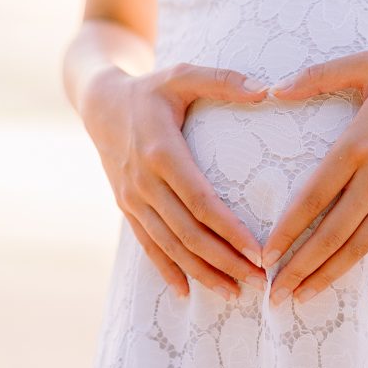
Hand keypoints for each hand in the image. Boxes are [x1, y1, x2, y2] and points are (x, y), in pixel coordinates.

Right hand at [79, 62, 271, 299]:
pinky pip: (147, 246)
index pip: (200, 201)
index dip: (229, 230)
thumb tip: (268, 91)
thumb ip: (223, 81)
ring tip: (235, 293)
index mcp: (161, 152)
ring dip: (202, 273)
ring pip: (169, 246)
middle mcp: (143, 182)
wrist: (100, 104)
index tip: (258, 251)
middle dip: (224, 261)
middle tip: (260, 281)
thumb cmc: (151, 89)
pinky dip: (167, 270)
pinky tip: (186, 293)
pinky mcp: (127, 208)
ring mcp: (132, 199)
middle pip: (188, 233)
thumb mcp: (182, 74)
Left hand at [261, 50, 367, 305]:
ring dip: (331, 275)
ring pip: (361, 245)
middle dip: (300, 265)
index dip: (287, 229)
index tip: (265, 254)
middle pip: (332, 231)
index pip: (313, 197)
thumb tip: (274, 88)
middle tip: (274, 293)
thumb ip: (317, 75)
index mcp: (356, 145)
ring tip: (304, 297)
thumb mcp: (366, 65)